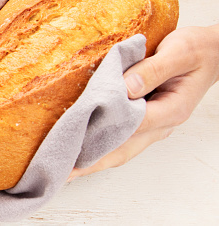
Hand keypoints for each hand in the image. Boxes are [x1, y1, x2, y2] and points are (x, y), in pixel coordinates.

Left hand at [68, 25, 218, 180]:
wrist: (211, 52)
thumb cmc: (196, 50)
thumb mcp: (178, 52)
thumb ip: (153, 70)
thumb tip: (126, 87)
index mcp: (172, 110)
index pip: (132, 127)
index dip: (103, 134)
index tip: (77, 140)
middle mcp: (162, 124)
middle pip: (122, 150)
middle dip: (92, 162)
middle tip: (63, 170)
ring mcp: (153, 126)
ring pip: (120, 150)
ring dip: (93, 160)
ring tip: (65, 170)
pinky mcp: (144, 122)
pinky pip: (120, 140)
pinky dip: (100, 148)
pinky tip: (80, 152)